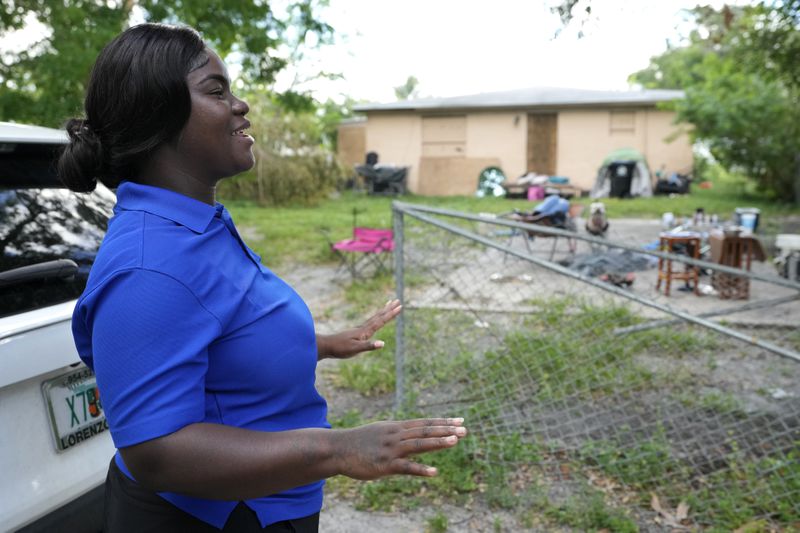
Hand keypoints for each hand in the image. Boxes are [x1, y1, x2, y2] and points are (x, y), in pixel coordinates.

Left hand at [317, 299, 401, 359]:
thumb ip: (369, 346)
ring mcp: (359, 329)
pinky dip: (375, 318)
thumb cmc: (340, 349)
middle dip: (389, 309)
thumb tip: (383, 343)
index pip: (381, 321)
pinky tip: (375, 320)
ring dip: (383, 311)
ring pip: (374, 318)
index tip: (399, 306)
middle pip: (378, 316)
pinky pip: (370, 322)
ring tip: (388, 304)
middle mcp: (363, 328)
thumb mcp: (355, 349)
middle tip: (397, 300)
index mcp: (365, 331)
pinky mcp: (356, 332)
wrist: (326, 346)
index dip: (391, 314)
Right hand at [335, 418, 466, 479]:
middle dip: (446, 430)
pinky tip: (434, 471)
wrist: (338, 448)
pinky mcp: (385, 465)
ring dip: (438, 442)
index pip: (424, 423)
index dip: (443, 422)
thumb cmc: (359, 442)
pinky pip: (406, 467)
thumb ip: (397, 433)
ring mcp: (391, 449)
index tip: (460, 420)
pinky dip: (421, 469)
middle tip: (465, 429)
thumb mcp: (380, 432)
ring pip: (419, 445)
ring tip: (455, 441)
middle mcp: (396, 435)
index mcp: (396, 427)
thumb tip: (411, 432)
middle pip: (425, 431)